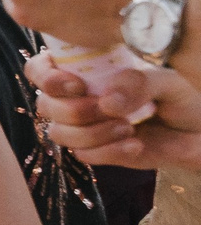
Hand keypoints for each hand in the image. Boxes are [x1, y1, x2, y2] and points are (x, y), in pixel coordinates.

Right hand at [28, 51, 200, 169]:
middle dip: (74, 111)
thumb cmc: (185, 96)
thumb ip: (138, 83)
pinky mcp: (98, 151)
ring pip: (59, 133)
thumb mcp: (167, 79)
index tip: (77, 85)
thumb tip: (107, 102)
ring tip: (128, 128)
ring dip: (91, 133)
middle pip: (44, 105)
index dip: (46, 77)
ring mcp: (86, 125)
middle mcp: (78, 96)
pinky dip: (108, 151)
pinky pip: (84, 155)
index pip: (39, 69)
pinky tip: (135, 144)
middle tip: (109, 110)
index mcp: (86, 69)